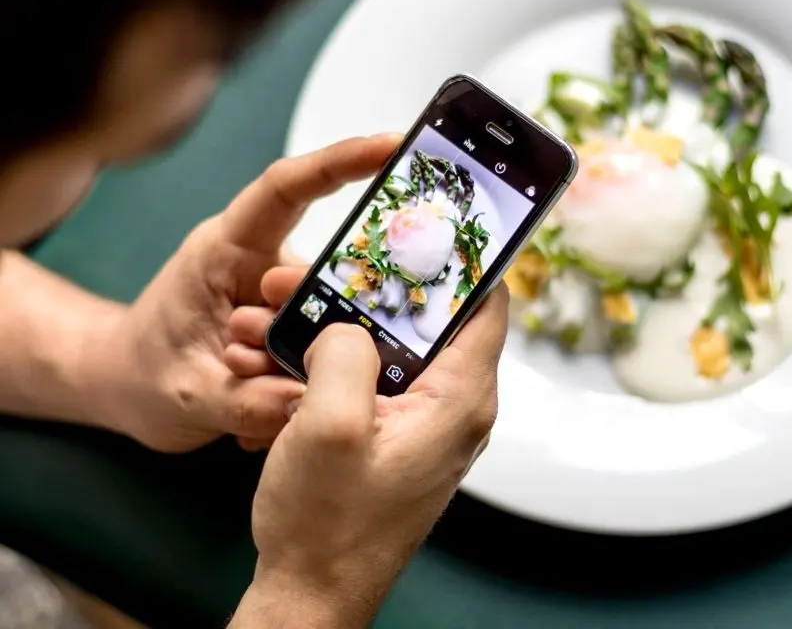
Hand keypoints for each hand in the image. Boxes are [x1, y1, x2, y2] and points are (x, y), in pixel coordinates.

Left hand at [101, 134, 398, 451]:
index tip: (390, 147)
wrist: (126, 385)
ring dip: (295, 366)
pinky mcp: (289, 320)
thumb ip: (246, 399)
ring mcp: (278, 293)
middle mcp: (259, 261)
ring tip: (249, 402)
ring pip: (323, 317)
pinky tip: (258, 407)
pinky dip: (295, 383)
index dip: (339, 162)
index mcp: (226, 248)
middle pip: (320, 269)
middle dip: (314, 323)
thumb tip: (309, 399)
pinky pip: (314, 346)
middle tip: (267, 369)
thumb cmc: (141, 369)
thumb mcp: (185, 394)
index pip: (285, 189)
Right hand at [235, 270, 507, 626]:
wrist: (308, 593)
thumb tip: (348, 323)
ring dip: (337, 324)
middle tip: (316, 271)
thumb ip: (346, 353)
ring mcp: (419, 420)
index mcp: (458, 399)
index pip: (486, 304)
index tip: (422, 225)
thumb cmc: (326, 523)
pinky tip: (280, 352)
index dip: (463, 259)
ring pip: (389, 347)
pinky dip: (330, 358)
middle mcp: (451, 405)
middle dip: (369, 289)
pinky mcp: (391, 433)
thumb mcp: (330, 425)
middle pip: (426, 320)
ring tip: (278, 312)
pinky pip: (369, 377)